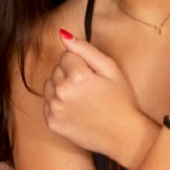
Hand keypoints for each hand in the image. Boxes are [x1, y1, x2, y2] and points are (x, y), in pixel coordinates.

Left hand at [44, 31, 155, 167]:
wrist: (122, 135)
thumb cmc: (120, 100)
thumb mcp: (110, 69)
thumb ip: (85, 49)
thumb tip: (62, 34)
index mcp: (76, 76)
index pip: (66, 56)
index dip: (81, 64)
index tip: (93, 77)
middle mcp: (61, 92)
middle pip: (56, 70)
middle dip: (69, 74)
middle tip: (89, 88)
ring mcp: (54, 109)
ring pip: (49, 85)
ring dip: (61, 88)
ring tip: (81, 98)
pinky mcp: (52, 123)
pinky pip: (47, 103)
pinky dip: (58, 104)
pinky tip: (75, 109)